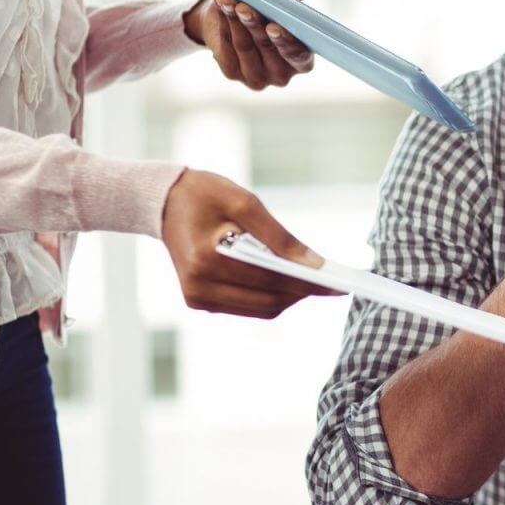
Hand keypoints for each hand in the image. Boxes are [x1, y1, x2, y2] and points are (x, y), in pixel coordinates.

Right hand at [161, 169, 338, 317]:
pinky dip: (272, 296)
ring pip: (262, 309)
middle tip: (334, 283)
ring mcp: (198, 299)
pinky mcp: (200, 302)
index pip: (270, 279)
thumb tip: (316, 264)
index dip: (308, 282)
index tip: (339, 283)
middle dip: (303, 292)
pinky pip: (248, 307)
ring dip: (291, 296)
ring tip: (315, 281)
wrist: (164, 202)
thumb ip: (280, 236)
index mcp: (206, 260)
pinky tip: (288, 281)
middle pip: (269, 301)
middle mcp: (198, 287)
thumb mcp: (245, 203)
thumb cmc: (206, 195)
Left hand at [183, 0, 314, 89]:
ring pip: (244, 45)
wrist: (235, 17)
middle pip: (267, 47)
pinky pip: (227, 45)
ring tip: (228, 0)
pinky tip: (221, 6)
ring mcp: (256, 77)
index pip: (298, 56)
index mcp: (302, 60)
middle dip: (254, 25)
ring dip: (235, 20)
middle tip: (243, 8)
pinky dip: (223, 21)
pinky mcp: (232, 72)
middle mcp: (282, 74)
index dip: (286, 42)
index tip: (273, 27)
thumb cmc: (267, 8)